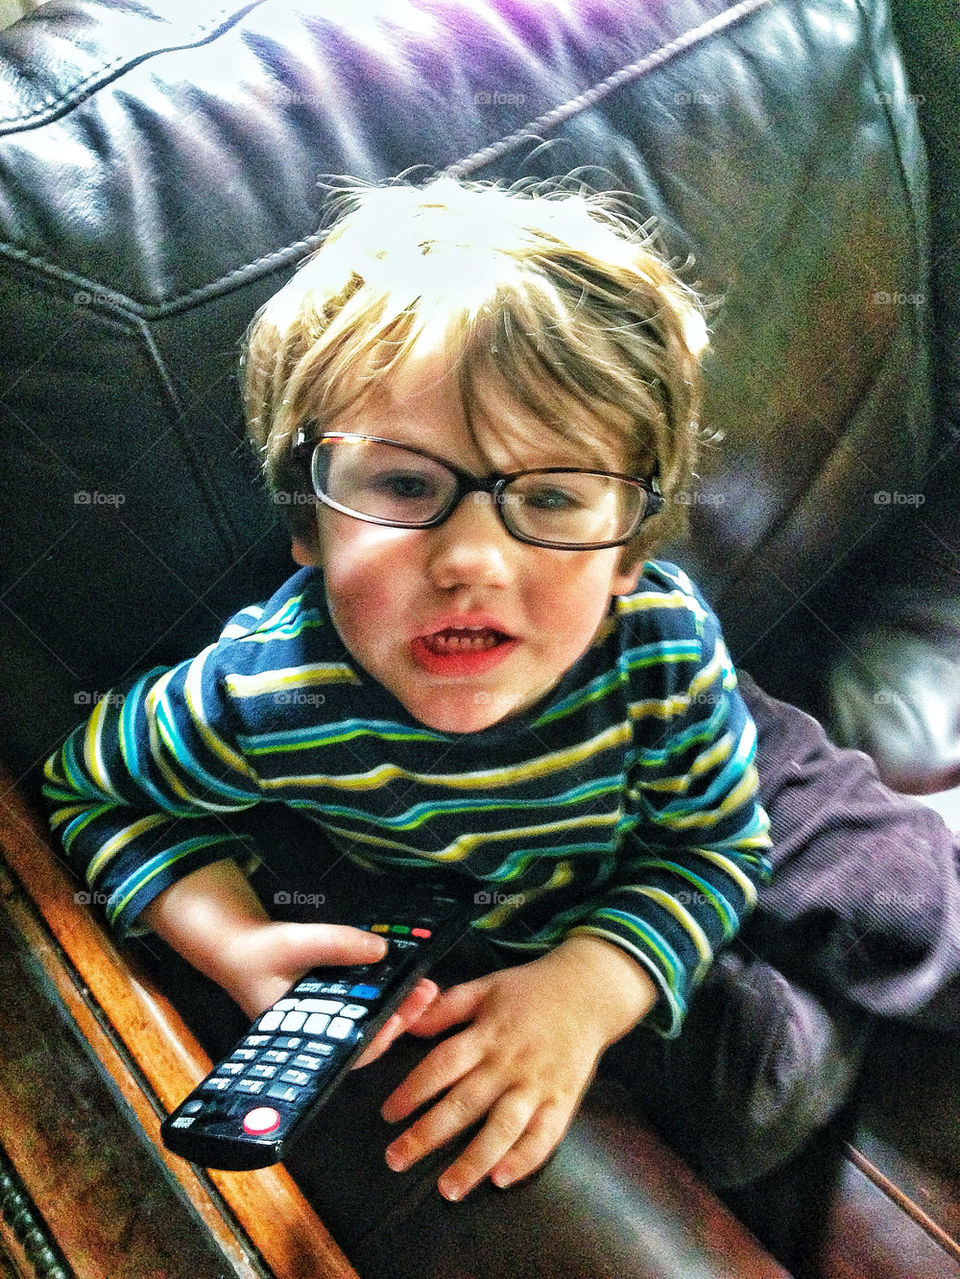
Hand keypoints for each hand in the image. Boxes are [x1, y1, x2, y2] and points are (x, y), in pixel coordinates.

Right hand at [221, 918, 440, 1061]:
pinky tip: (403, 981)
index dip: (377, 1039)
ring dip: (398, 1007)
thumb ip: (335, 944)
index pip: (346, 1050)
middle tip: (426, 993)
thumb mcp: (293, 942)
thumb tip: (381, 949)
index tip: (401, 1018)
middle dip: (399, 1019)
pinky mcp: (331, 1005)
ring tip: (424, 987)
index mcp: (303, 1034)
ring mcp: (326, 1021)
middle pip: (366, 1039)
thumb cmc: (257, 951)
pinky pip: (362, 1008)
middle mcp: (317, 1035)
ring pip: (368, 1024)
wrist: (237, 947)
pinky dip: (384, 996)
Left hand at [380, 935, 657, 1200]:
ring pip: (503, 1128)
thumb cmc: (530, 990)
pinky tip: (501, 1180)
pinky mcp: (563, 1101)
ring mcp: (538, 1085)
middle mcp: (510, 1063)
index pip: (443, 1065)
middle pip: (466, 1104)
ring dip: (474, 1160)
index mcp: (488, 1034)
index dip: (414, 1090)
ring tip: (447, 1188)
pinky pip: (545, 1136)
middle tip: (396, 1159)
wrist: (589, 992)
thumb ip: (447, 1007)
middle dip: (428, 1135)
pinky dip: (525, 1160)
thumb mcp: (485, 987)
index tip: (389, 1114)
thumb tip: (406, 1024)